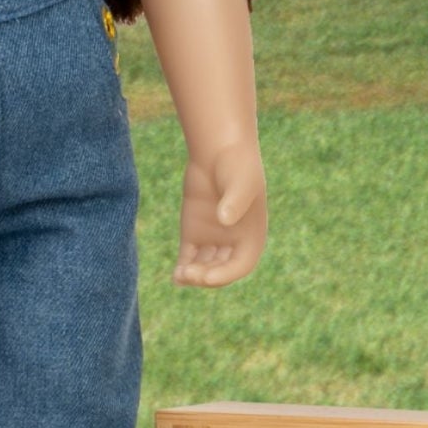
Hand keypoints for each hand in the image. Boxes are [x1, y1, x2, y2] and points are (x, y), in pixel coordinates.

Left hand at [173, 140, 266, 287]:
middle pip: (221, 269)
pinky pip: (189, 257)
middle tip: (190, 274)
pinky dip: (183, 267)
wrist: (218, 149)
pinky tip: (176, 275)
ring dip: (194, 274)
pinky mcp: (194, 233)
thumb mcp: (239, 182)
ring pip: (204, 267)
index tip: (208, 277)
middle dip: (207, 276)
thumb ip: (234, 201)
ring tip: (181, 274)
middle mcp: (233, 241)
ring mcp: (213, 238)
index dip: (226, 274)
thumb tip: (225, 220)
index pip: (242, 265)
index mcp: (251, 234)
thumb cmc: (237, 164)